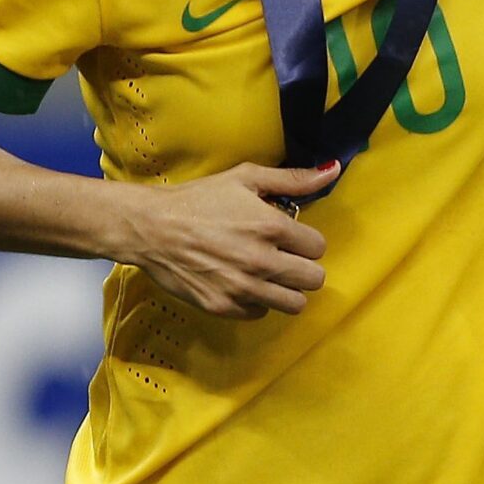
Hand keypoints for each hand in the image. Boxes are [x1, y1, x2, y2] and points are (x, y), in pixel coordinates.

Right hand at [123, 160, 336, 319]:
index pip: (318, 247)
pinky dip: (257, 301)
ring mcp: (244, 288)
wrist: (152, 227)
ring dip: (286, 289)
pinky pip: (260, 313)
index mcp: (272, 227)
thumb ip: (292, 179)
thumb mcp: (245, 178)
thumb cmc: (199, 199)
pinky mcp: (225, 307)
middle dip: (302, 267)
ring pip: (294, 304)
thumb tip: (332, 171)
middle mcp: (262, 261)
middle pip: (313, 280)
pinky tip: (243, 283)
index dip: (305, 241)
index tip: (289, 237)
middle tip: (283, 257)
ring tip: (268, 274)